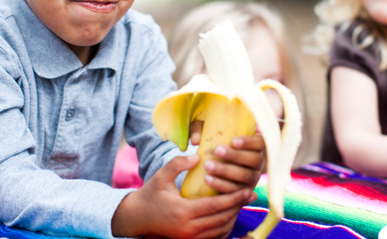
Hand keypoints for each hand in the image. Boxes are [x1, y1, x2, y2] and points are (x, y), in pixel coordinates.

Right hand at [112, 154, 252, 238]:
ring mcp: (189, 237)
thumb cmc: (150, 194)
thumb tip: (198, 155)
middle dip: (238, 207)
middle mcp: (188, 228)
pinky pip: (213, 237)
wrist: (136, 217)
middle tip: (250, 194)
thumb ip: (178, 163)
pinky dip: (225, 227)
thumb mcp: (161, 176)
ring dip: (233, 217)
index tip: (246, 189)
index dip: (234, 198)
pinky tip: (230, 214)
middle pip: (222, 219)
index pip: (216, 206)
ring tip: (243, 202)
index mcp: (183, 212)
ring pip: (220, 230)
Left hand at [190, 120, 265, 193]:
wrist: (214, 173)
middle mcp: (258, 163)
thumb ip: (199, 131)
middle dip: (236, 155)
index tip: (233, 140)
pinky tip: (208, 179)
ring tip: (208, 165)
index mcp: (255, 147)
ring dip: (226, 170)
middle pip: (254, 159)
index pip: (260, 142)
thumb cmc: (214, 146)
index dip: (249, 142)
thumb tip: (195, 140)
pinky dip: (221, 185)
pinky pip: (235, 191)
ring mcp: (253, 179)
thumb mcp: (208, 135)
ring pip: (245, 176)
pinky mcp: (243, 193)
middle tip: (217, 150)